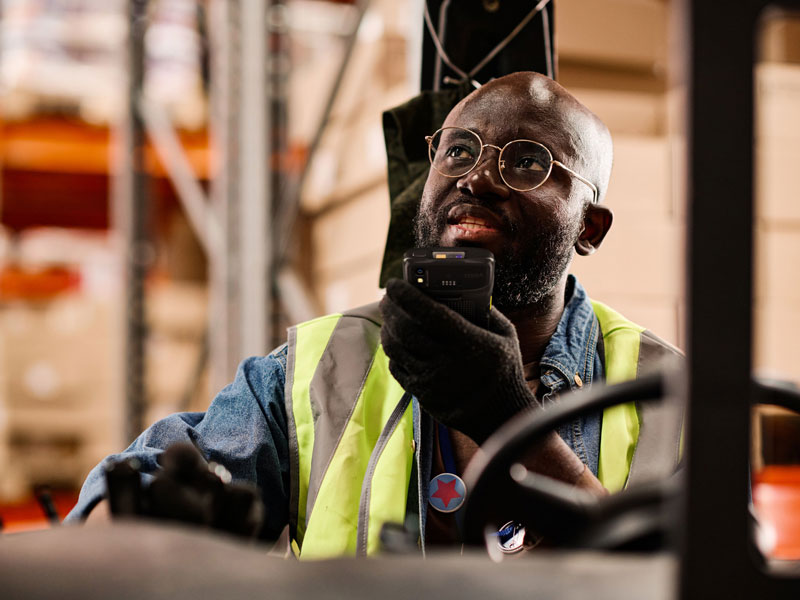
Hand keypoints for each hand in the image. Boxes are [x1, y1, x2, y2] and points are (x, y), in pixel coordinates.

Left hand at [379, 279, 537, 443]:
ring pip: (395, 349)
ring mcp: (430, 379)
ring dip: (387, 330)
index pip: (427, 312)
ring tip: (389, 319)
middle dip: (390, 309)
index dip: (406, 295)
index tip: (394, 283)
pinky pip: (397, 368)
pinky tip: (396, 343)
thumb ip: (487, 311)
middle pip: (404, 328)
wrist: (501, 415)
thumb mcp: (505, 336)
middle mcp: (445, 360)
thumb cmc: (505, 371)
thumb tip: (468, 291)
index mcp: (467, 341)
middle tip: (387, 298)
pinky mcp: (422, 394)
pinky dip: (393, 352)